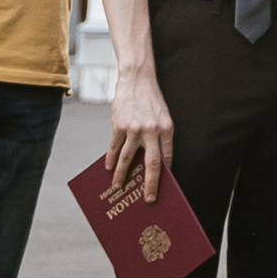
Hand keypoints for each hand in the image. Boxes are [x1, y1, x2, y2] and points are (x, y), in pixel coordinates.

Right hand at [105, 61, 171, 207]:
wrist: (137, 78)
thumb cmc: (150, 100)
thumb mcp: (162, 116)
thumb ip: (159, 136)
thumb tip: (155, 161)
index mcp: (167, 128)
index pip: (167, 158)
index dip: (165, 175)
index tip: (162, 189)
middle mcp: (152, 130)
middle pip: (152, 164)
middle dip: (150, 184)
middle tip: (149, 199)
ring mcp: (135, 128)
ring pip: (128, 159)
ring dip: (123, 176)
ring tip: (119, 187)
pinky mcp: (119, 125)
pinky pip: (114, 147)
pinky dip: (111, 160)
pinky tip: (109, 168)